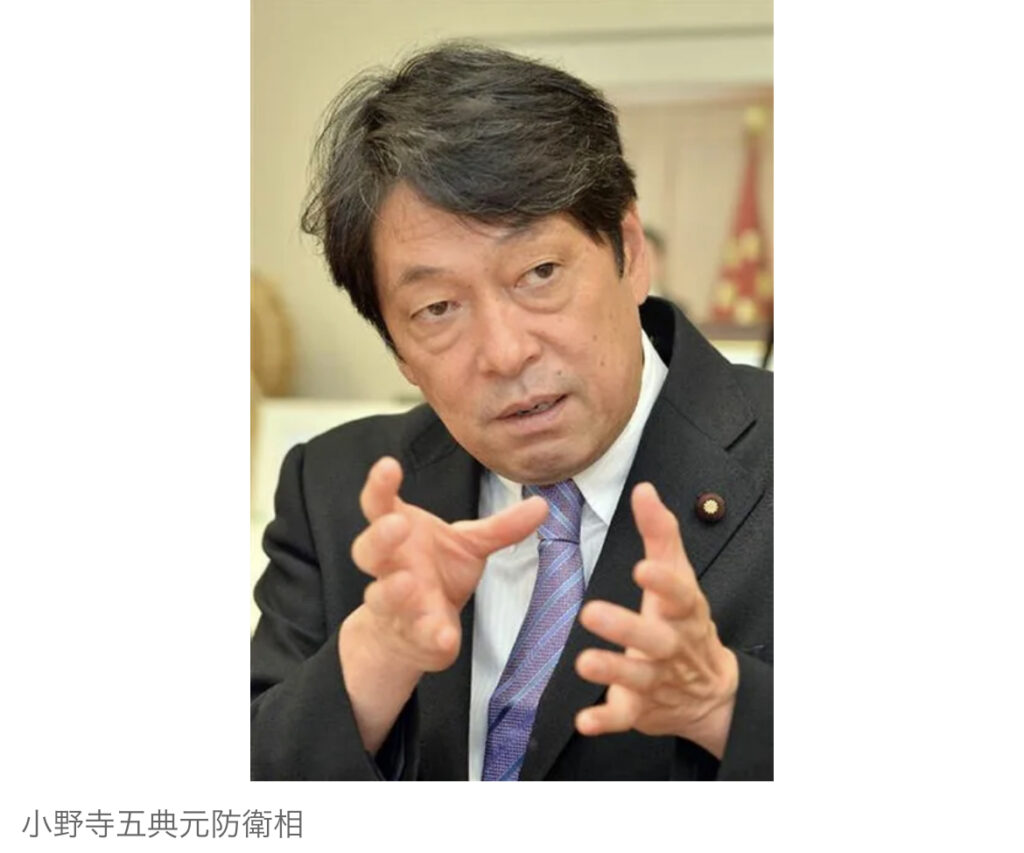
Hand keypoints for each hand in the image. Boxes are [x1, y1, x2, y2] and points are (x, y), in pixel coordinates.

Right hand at [349, 456, 547, 672]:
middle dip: (380, 537)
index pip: (379, 506)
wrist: (409, 635)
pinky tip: (444, 637)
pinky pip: (417, 635)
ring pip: (381, 596)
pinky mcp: (411, 636)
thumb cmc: (435, 577)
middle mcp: (389, 568)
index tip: (388, 465)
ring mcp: (393, 605)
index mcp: (399, 536)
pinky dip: (430, 636)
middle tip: (397, 523)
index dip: (380, 486)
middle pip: (368, 550)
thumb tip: (541, 504)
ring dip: (392, 590)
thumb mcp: (469, 546)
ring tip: (406, 582)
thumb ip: (501, 528)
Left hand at [573, 482, 738, 757]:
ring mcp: (656, 680)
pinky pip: (622, 718)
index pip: (678, 594)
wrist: (709, 690)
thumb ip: (660, 533)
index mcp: (682, 611)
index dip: (662, 581)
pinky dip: (604, 721)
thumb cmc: (684, 621)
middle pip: (654, 639)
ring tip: (584, 662)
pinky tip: (584, 720)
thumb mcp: (678, 575)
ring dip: (611, 671)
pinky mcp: (640, 710)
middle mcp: (671, 647)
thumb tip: (643, 489)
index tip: (642, 568)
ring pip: (636, 678)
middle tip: (592, 611)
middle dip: (626, 628)